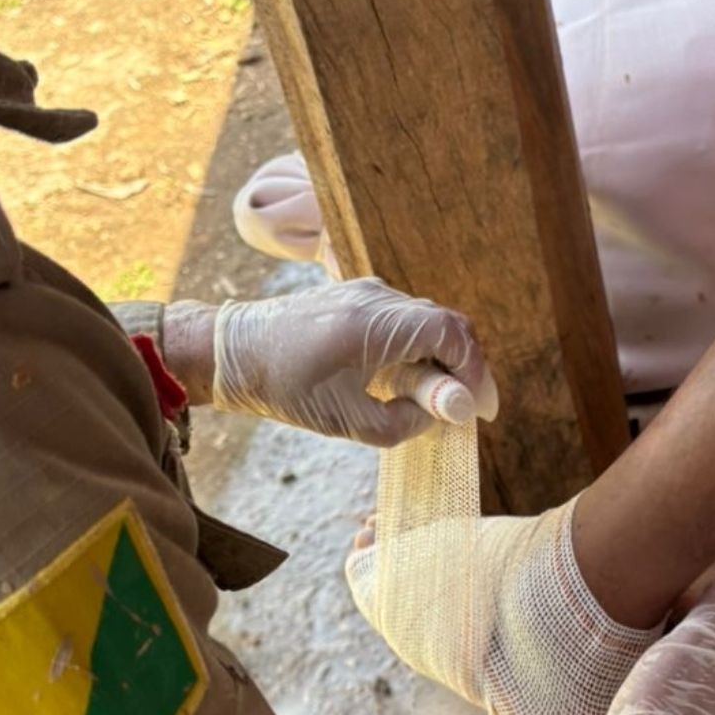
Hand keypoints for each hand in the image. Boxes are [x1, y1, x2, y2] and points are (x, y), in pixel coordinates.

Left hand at [191, 278, 498, 444]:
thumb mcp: (350, 421)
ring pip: (427, 322)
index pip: (452, 334)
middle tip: (467, 410)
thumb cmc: (286, 390)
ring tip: (435, 402)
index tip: (480, 411)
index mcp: (374, 324)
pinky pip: (405, 320)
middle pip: (446, 325)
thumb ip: (408, 419)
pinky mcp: (358, 298)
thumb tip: (451, 411)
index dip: (476, 373)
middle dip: (464, 368)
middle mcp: (376, 298)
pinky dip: (419, 349)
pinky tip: (410, 381)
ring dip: (441, 360)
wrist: (234, 353)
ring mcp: (367, 292)